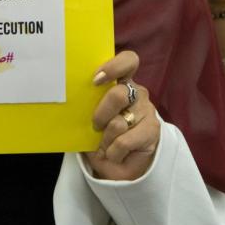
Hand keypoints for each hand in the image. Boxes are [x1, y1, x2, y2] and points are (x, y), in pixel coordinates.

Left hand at [86, 51, 159, 180]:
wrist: (120, 163)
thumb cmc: (101, 135)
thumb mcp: (89, 119)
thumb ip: (86, 106)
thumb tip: (72, 104)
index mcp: (121, 82)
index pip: (128, 61)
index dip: (114, 67)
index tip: (96, 80)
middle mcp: (136, 92)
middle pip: (118, 95)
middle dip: (101, 114)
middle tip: (95, 126)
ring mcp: (147, 110)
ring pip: (118, 123)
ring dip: (106, 139)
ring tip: (105, 145)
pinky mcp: (152, 129)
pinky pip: (124, 141)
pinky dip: (113, 152)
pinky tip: (114, 154)